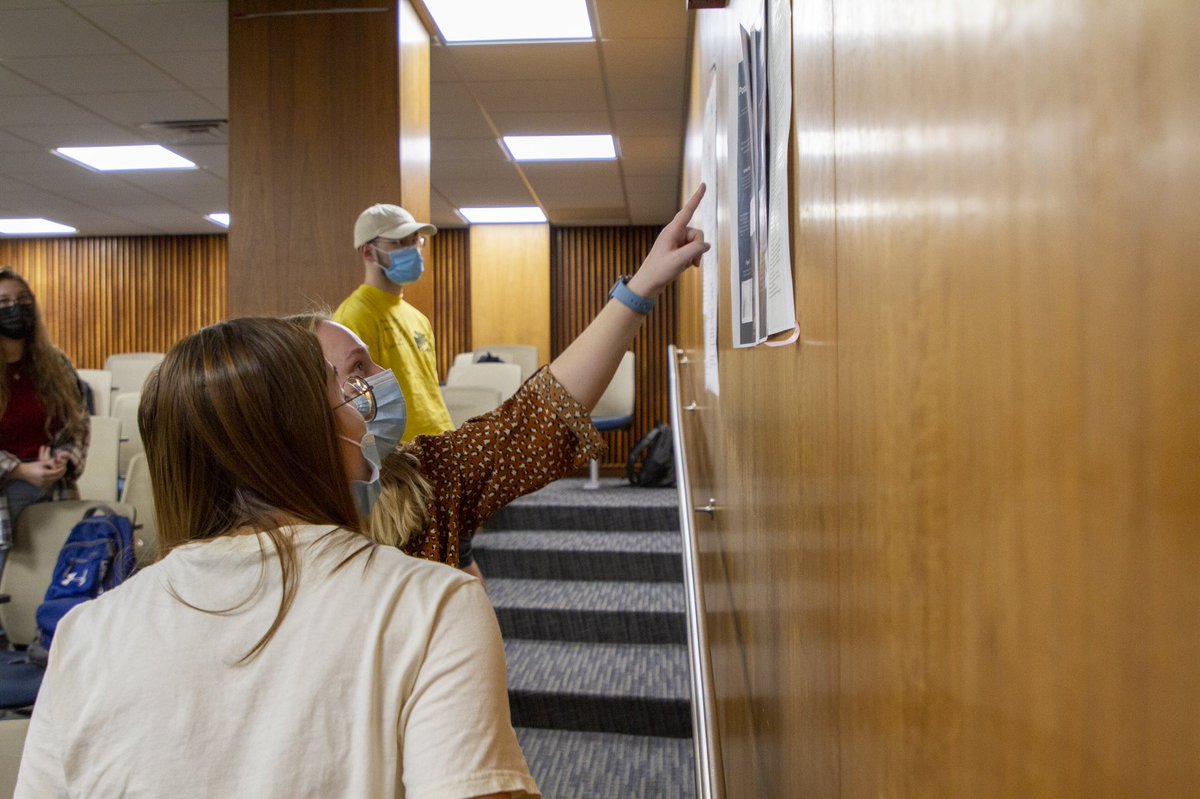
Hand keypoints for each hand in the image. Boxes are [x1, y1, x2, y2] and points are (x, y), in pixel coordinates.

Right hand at [13, 447, 66, 489]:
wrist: (23, 472)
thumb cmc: (33, 466)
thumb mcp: (43, 462)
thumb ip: (52, 462)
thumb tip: (61, 462)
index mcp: (44, 473)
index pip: (57, 472)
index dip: (62, 469)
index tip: (65, 465)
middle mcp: (44, 480)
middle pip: (57, 477)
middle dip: (62, 472)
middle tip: (64, 468)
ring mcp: (42, 484)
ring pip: (55, 480)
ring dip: (58, 476)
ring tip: (59, 470)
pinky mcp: (41, 486)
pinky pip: (50, 482)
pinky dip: (53, 478)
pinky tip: (54, 474)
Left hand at [627, 183, 709, 299]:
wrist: (648, 284)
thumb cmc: (659, 271)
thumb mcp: (679, 260)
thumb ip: (695, 250)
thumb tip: (706, 245)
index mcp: (672, 231)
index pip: (687, 211)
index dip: (697, 198)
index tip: (704, 185)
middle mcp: (674, 234)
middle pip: (696, 233)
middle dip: (698, 247)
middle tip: (693, 261)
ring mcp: (676, 242)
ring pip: (696, 243)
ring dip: (696, 254)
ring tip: (689, 265)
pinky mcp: (678, 250)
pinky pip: (692, 250)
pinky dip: (693, 258)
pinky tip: (688, 266)